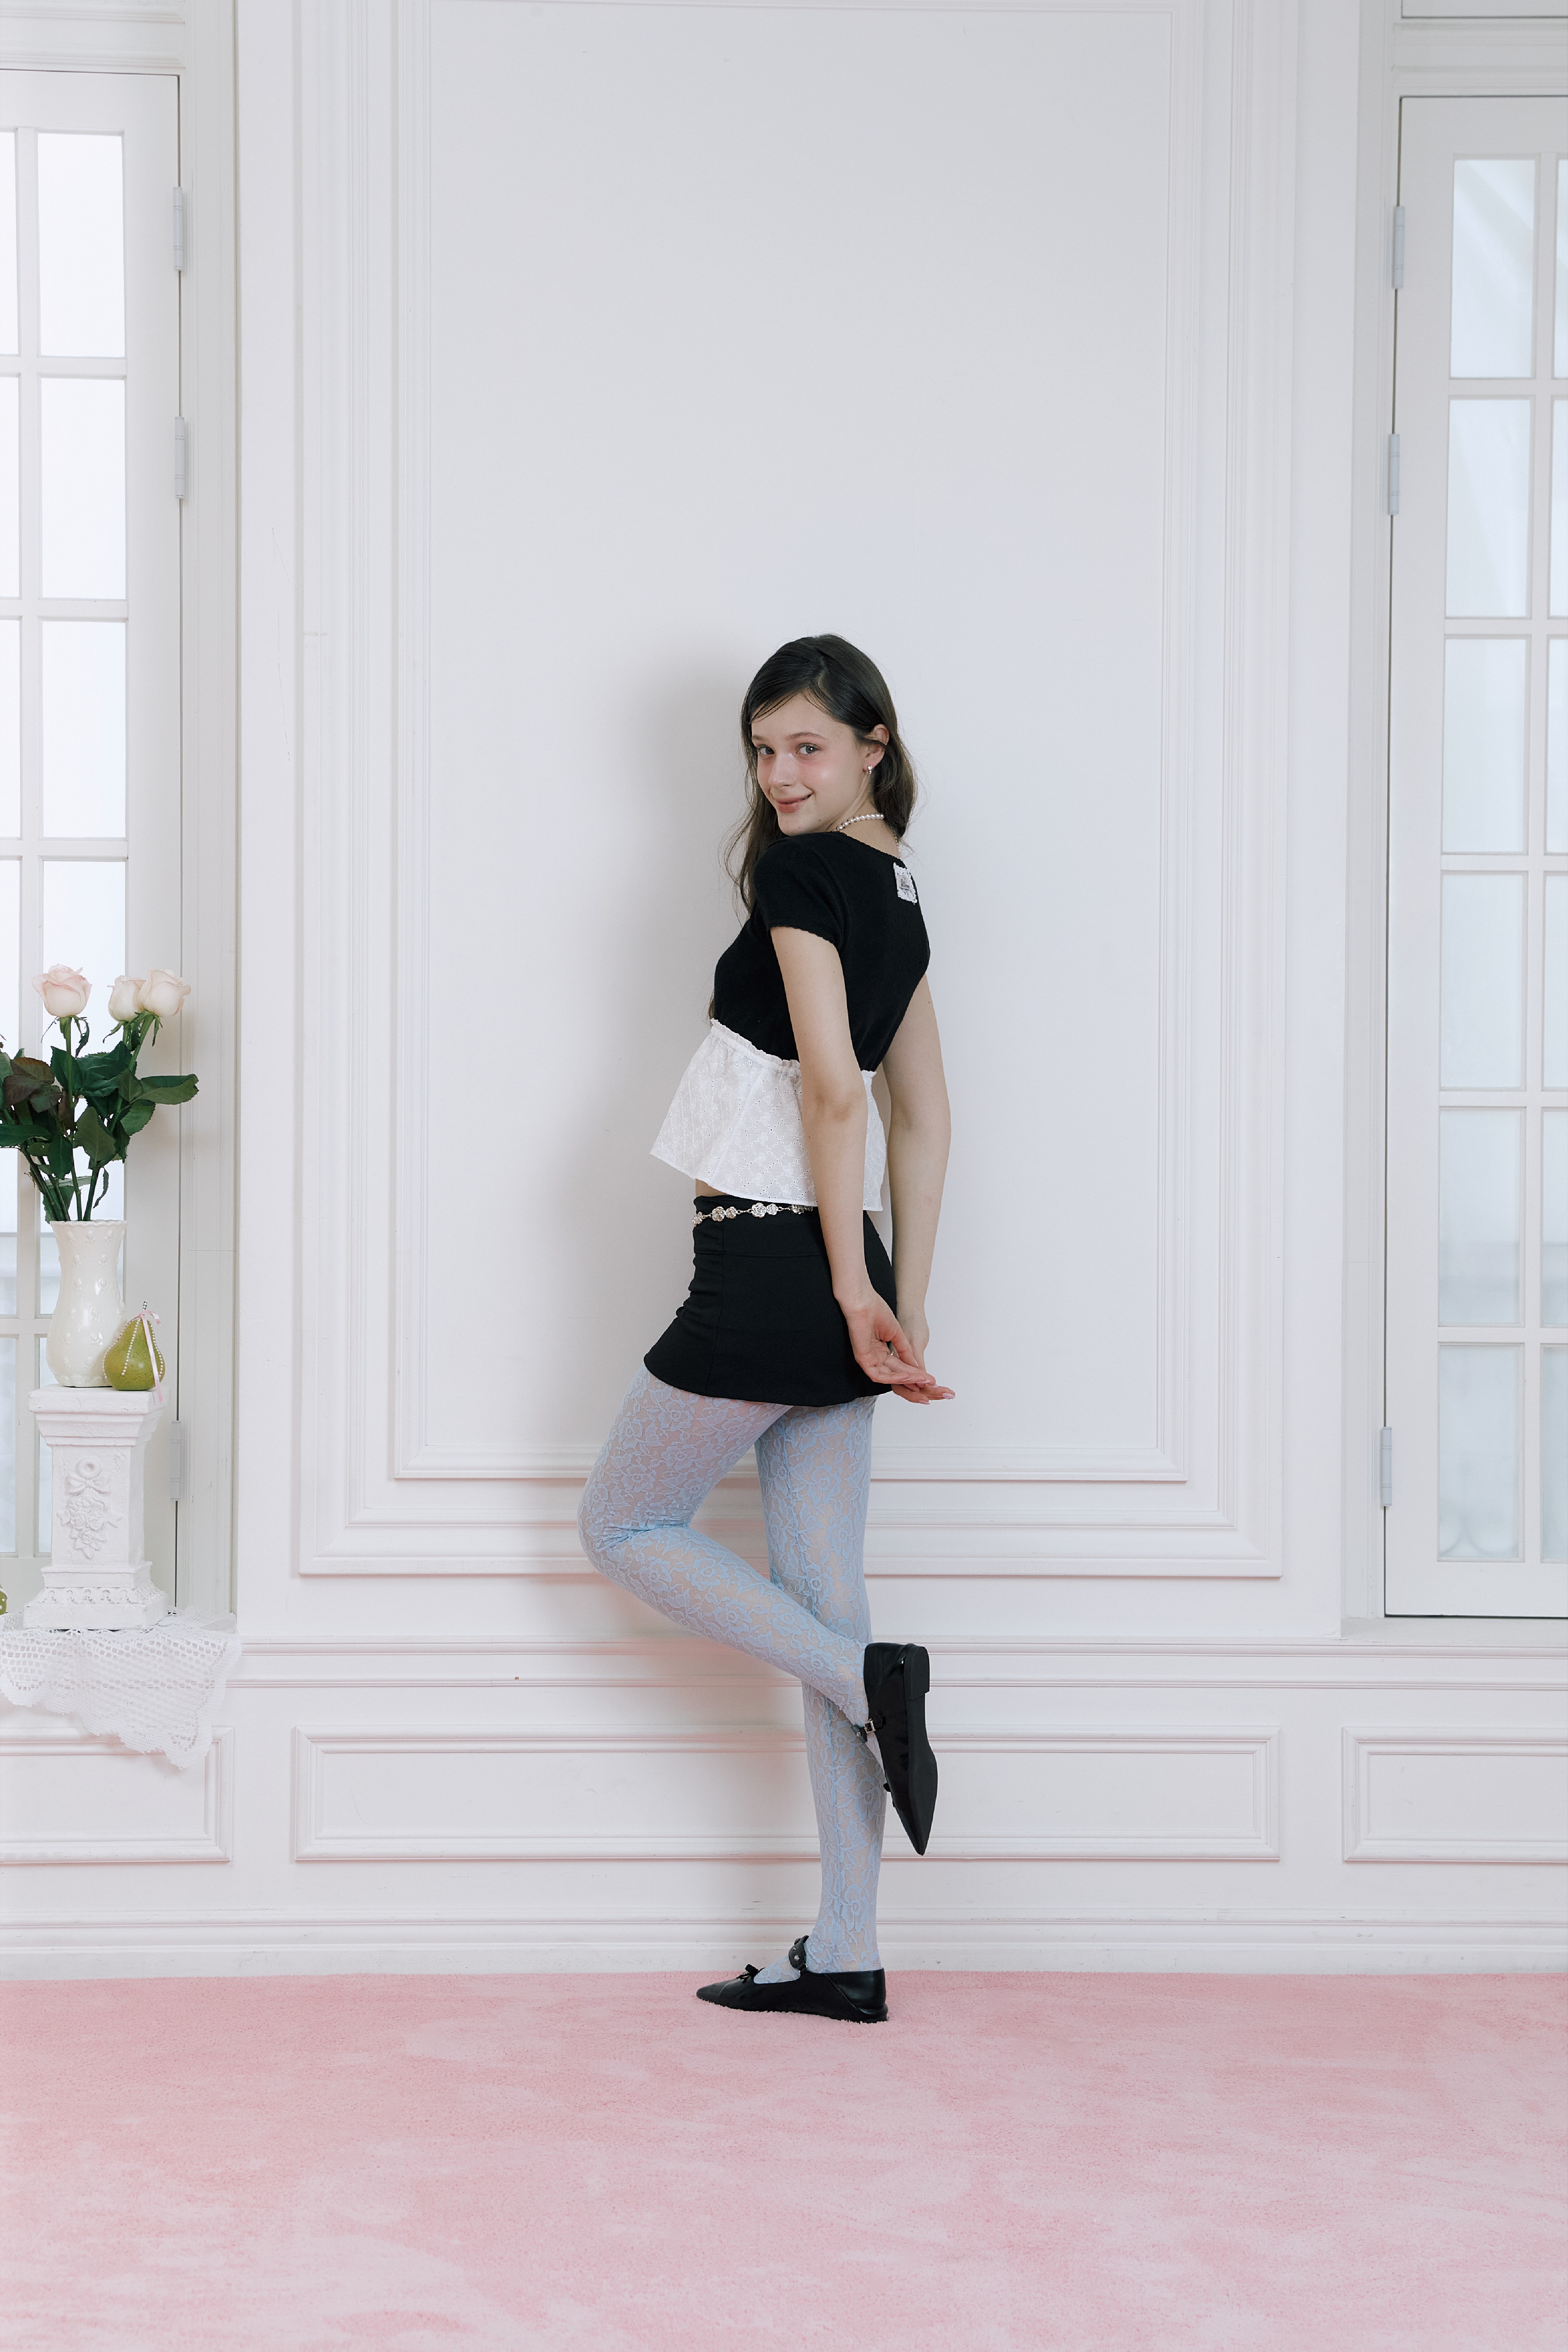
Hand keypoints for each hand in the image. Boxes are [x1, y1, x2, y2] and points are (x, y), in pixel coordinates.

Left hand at [837, 1292, 953, 1402]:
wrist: (867, 1303)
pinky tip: (906, 1376)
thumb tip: (916, 1366)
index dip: (913, 1373)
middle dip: (912, 1379)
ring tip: (920, 1378)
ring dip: (905, 1379)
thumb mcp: (899, 1336)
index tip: (928, 1377)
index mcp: (880, 1351)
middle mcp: (874, 1357)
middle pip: (895, 1374)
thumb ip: (906, 1352)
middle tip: (927, 1382)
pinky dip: (893, 1377)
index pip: (899, 1367)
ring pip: (888, 1377)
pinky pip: (878, 1375)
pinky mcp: (863, 1359)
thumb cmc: (879, 1313)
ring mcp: (868, 1359)